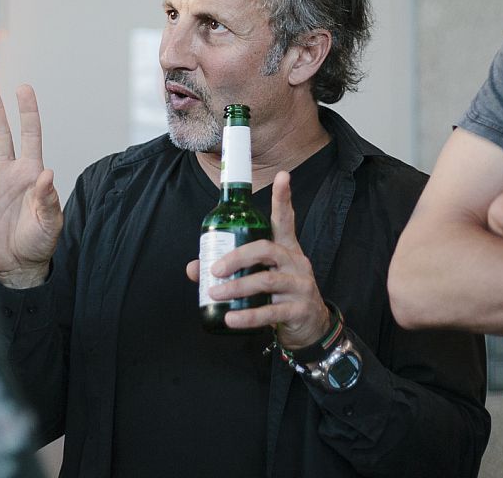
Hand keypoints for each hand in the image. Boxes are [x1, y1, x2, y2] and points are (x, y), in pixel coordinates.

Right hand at [0, 83, 62, 288]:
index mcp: (30, 173)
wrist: (17, 266)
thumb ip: (47, 199)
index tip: (23, 88)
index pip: (30, 135)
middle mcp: (8, 172)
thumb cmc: (39, 243)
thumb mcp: (49, 222)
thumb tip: (48, 174)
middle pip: (1, 134)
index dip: (27, 112)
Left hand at [185, 171, 330, 348]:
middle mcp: (296, 262)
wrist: (309, 326)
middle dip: (237, 257)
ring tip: (216, 293)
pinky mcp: (299, 309)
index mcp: (287, 249)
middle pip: (266, 249)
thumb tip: (194, 268)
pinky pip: (270, 312)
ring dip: (237, 287)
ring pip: (267, 280)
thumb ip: (231, 269)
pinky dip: (248, 316)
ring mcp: (300, 285)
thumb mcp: (260, 276)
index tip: (283, 176)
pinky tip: (230, 318)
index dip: (283, 198)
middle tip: (214, 269)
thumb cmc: (280, 294)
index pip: (285, 220)